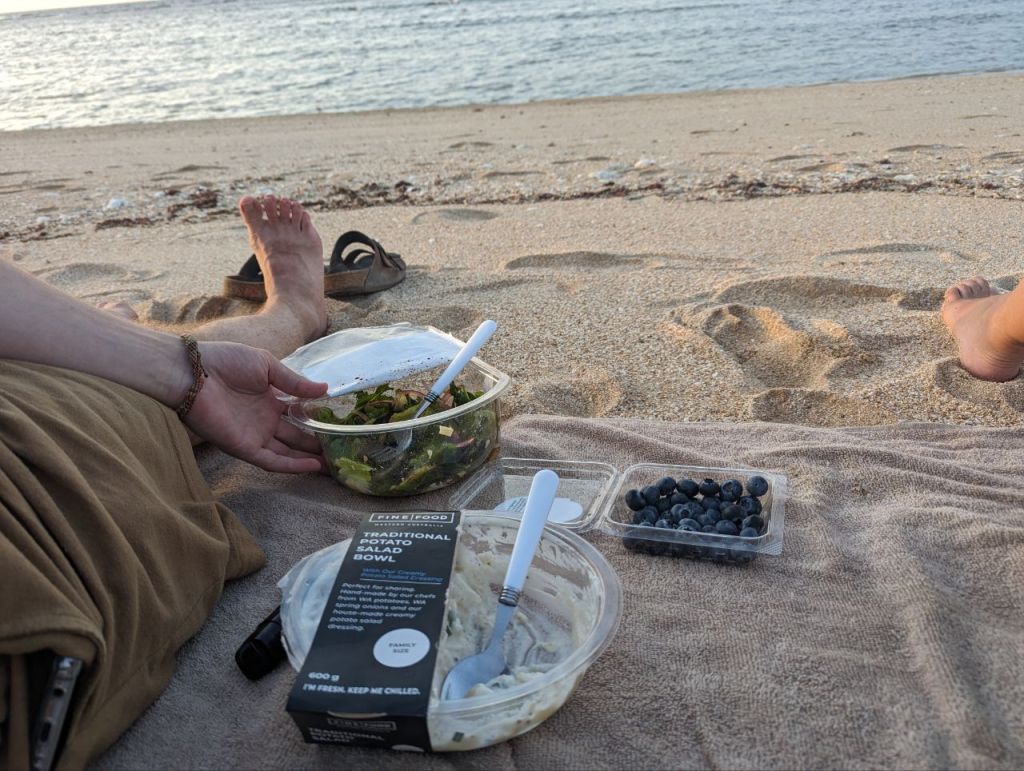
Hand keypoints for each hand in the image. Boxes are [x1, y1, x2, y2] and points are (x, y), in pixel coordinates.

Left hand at [183, 341, 327, 472]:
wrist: (193, 372)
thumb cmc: (226, 361)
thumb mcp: (267, 366)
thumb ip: (295, 382)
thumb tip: (326, 389)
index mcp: (270, 399)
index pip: (298, 414)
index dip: (317, 420)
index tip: (339, 424)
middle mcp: (264, 419)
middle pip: (295, 436)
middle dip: (317, 443)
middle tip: (342, 451)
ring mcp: (255, 434)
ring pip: (287, 452)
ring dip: (308, 458)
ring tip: (334, 464)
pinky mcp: (244, 447)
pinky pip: (271, 461)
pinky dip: (292, 465)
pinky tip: (312, 465)